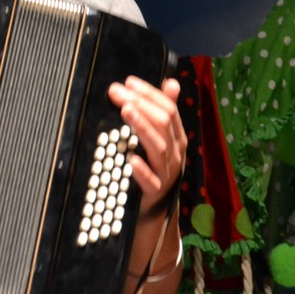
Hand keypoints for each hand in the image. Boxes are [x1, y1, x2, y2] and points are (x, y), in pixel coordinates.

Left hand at [108, 76, 183, 216]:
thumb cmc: (155, 168)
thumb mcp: (162, 139)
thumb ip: (165, 112)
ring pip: (158, 148)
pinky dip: (141, 170)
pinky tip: (130, 158)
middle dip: (141, 104)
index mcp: (177, 138)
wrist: (154, 211)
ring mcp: (166, 174)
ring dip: (142, 127)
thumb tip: (172, 82)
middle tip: (118, 92)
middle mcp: (175, 153)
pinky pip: (151, 182)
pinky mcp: (155, 193)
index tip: (128, 82)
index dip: (150, 94)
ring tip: (126, 110)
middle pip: (164, 124)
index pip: (169, 110)